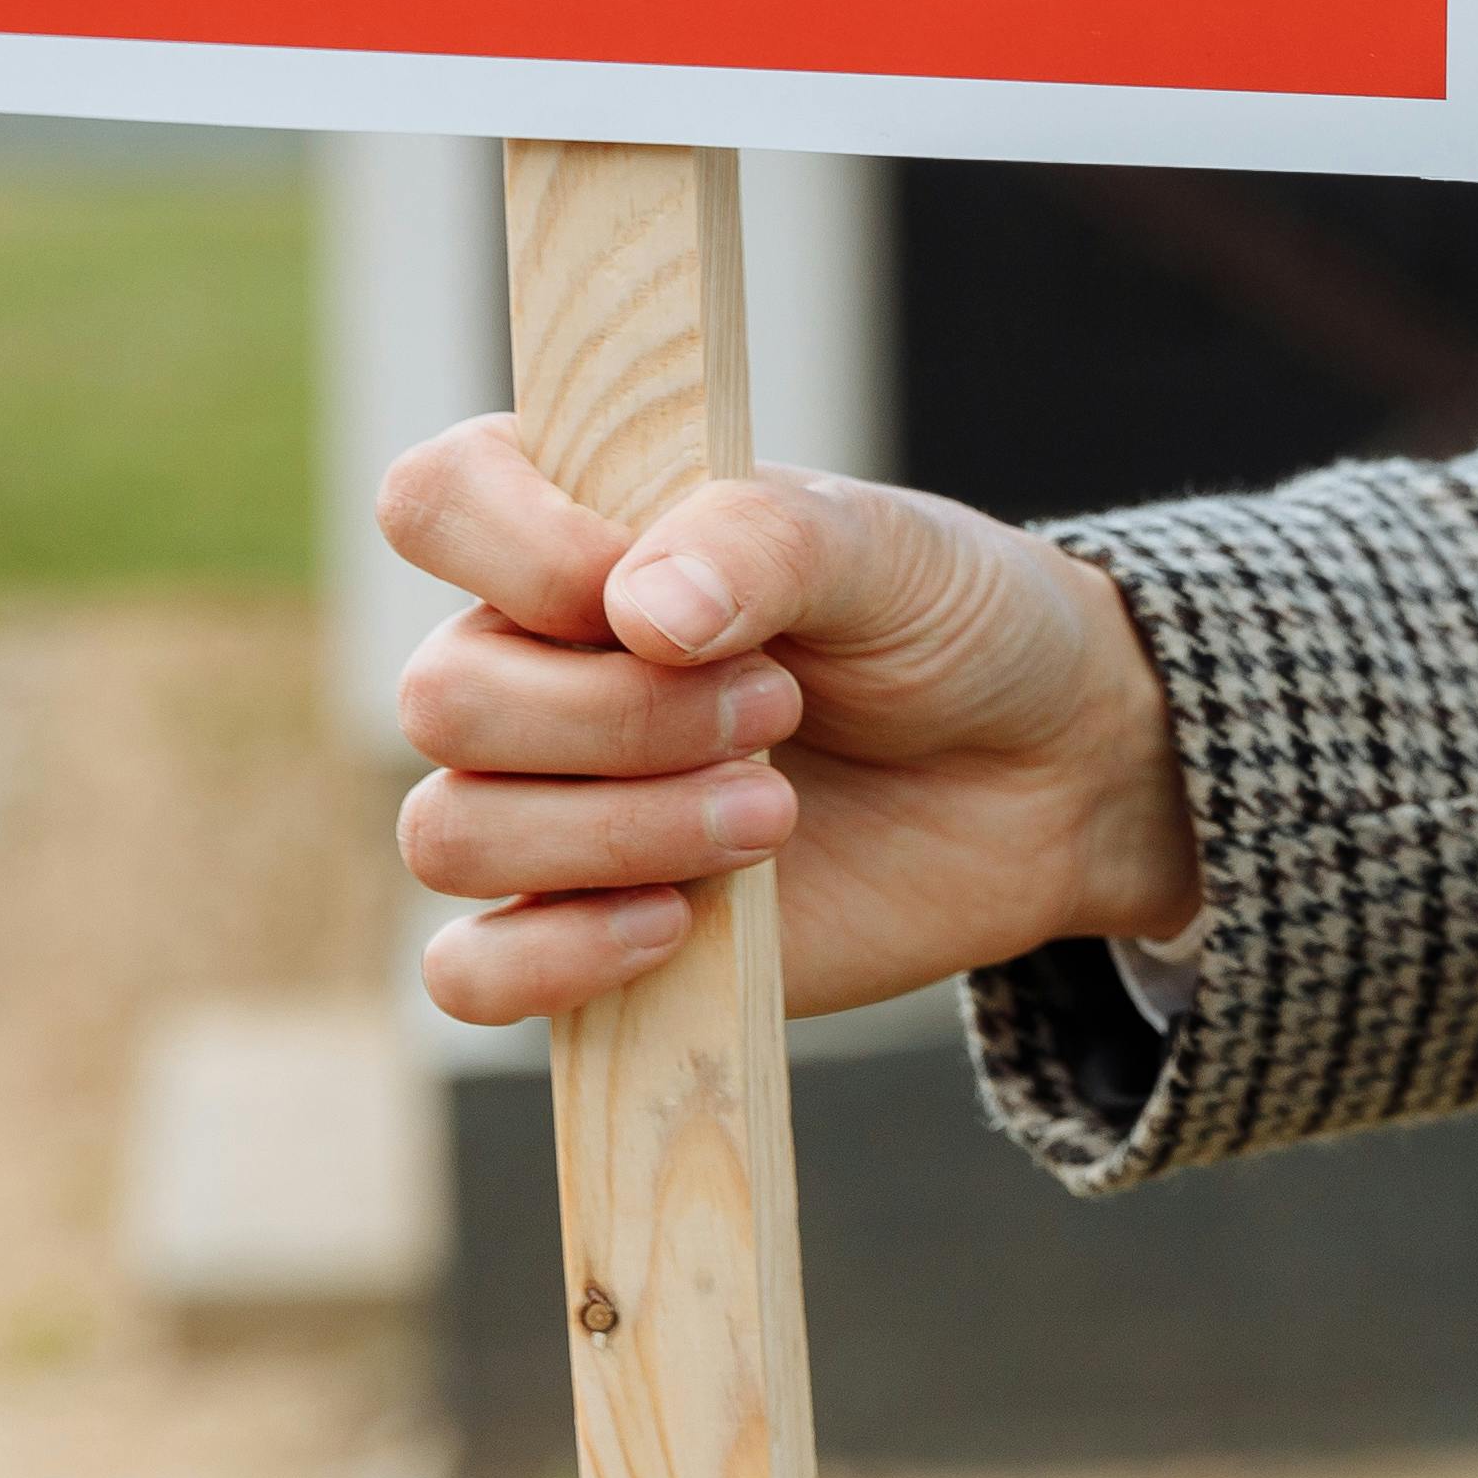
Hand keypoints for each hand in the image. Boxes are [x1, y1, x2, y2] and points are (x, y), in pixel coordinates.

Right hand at [376, 418, 1200, 1027]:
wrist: (1043, 775)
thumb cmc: (951, 628)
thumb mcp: (893, 550)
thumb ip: (766, 542)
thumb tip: (638, 610)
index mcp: (577, 528)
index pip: (434, 502)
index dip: (524, 552)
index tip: (659, 594)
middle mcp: (532, 663)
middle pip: (441, 698)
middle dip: (618, 717)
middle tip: (781, 709)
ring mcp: (546, 802)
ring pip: (450, 835)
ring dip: (616, 831)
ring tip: (776, 812)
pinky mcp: (582, 930)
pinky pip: (467, 975)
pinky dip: (553, 958)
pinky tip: (675, 925)